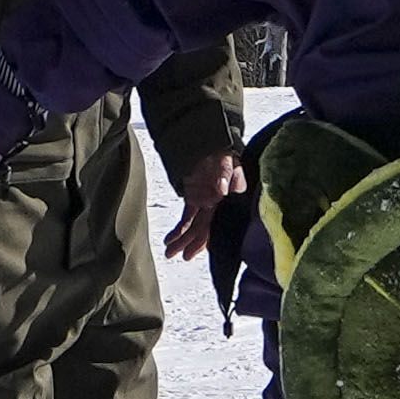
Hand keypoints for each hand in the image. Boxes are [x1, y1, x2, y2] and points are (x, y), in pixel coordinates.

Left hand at [161, 149, 241, 263]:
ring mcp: (205, 202)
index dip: (210, 238)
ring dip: (182, 240)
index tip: (198, 249)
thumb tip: (222, 190)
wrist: (211, 142)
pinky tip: (170, 239)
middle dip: (192, 244)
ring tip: (170, 253)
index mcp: (229, 200)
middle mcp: (217, 205)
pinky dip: (179, 229)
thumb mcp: (229, 161)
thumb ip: (227, 174)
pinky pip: (187, 217)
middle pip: (205, 229)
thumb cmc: (224, 152)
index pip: (220, 224)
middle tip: (181, 256)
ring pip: (194, 227)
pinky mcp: (194, 197)